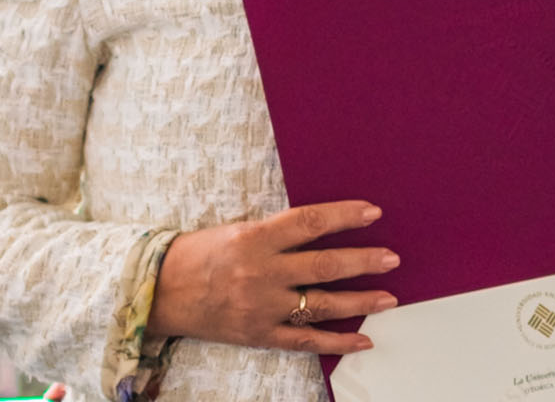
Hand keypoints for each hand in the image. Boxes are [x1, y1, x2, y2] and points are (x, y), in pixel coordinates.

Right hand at [149, 200, 397, 353]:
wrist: (161, 293)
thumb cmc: (200, 254)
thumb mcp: (238, 230)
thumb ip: (278, 232)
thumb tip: (325, 226)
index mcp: (255, 239)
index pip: (310, 222)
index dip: (344, 216)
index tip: (373, 212)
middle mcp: (261, 273)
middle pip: (324, 266)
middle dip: (364, 262)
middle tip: (392, 258)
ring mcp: (262, 308)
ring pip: (322, 305)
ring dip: (361, 302)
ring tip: (389, 298)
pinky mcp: (260, 335)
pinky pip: (306, 341)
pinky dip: (337, 342)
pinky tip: (363, 339)